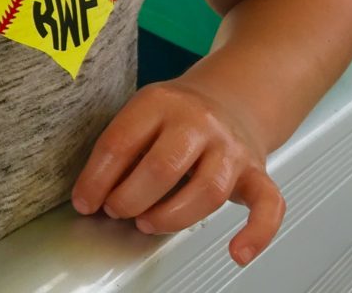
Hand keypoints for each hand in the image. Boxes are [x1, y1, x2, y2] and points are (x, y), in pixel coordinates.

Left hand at [70, 78, 285, 265]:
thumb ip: (124, 146)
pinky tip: (237, 253)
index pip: (122, 142)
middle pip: (163, 167)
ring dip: (170, 217)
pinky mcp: (257, 171)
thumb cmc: (178, 115)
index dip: (97, 178)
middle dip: (130, 198)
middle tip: (115, 211)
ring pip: (206, 191)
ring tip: (146, 223)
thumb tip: (91, 193)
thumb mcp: (144, 113)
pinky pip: (267, 205)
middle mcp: (199, 121)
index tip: (84, 201)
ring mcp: (230, 147)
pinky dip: (256, 233)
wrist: (230, 98)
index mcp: (160, 102)